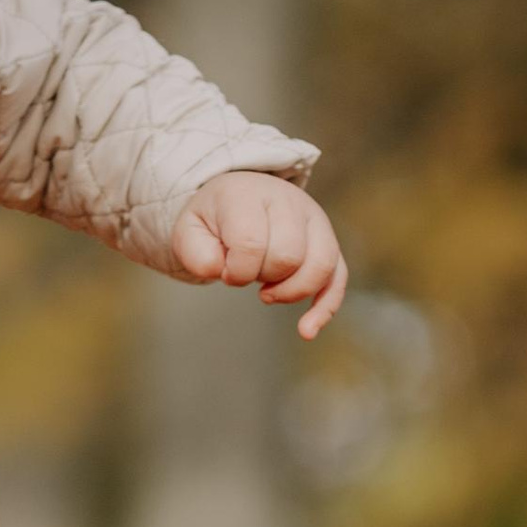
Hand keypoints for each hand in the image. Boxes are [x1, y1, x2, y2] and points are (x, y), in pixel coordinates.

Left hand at [172, 172, 346, 337]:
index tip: (225, 271)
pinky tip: (306, 331)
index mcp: (249, 195)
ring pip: (321, 266)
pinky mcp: (328, 242)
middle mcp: (289, 202)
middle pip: (289, 256)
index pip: (251, 242)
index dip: (236, 269)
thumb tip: (222, 272)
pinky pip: (338, 277)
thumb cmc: (214, 219)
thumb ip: (196, 252)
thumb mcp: (188, 229)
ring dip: (291, 292)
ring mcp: (315, 220)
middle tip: (245, 273)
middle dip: (262, 277)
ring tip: (267, 293)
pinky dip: (325, 307)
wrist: (237, 197)